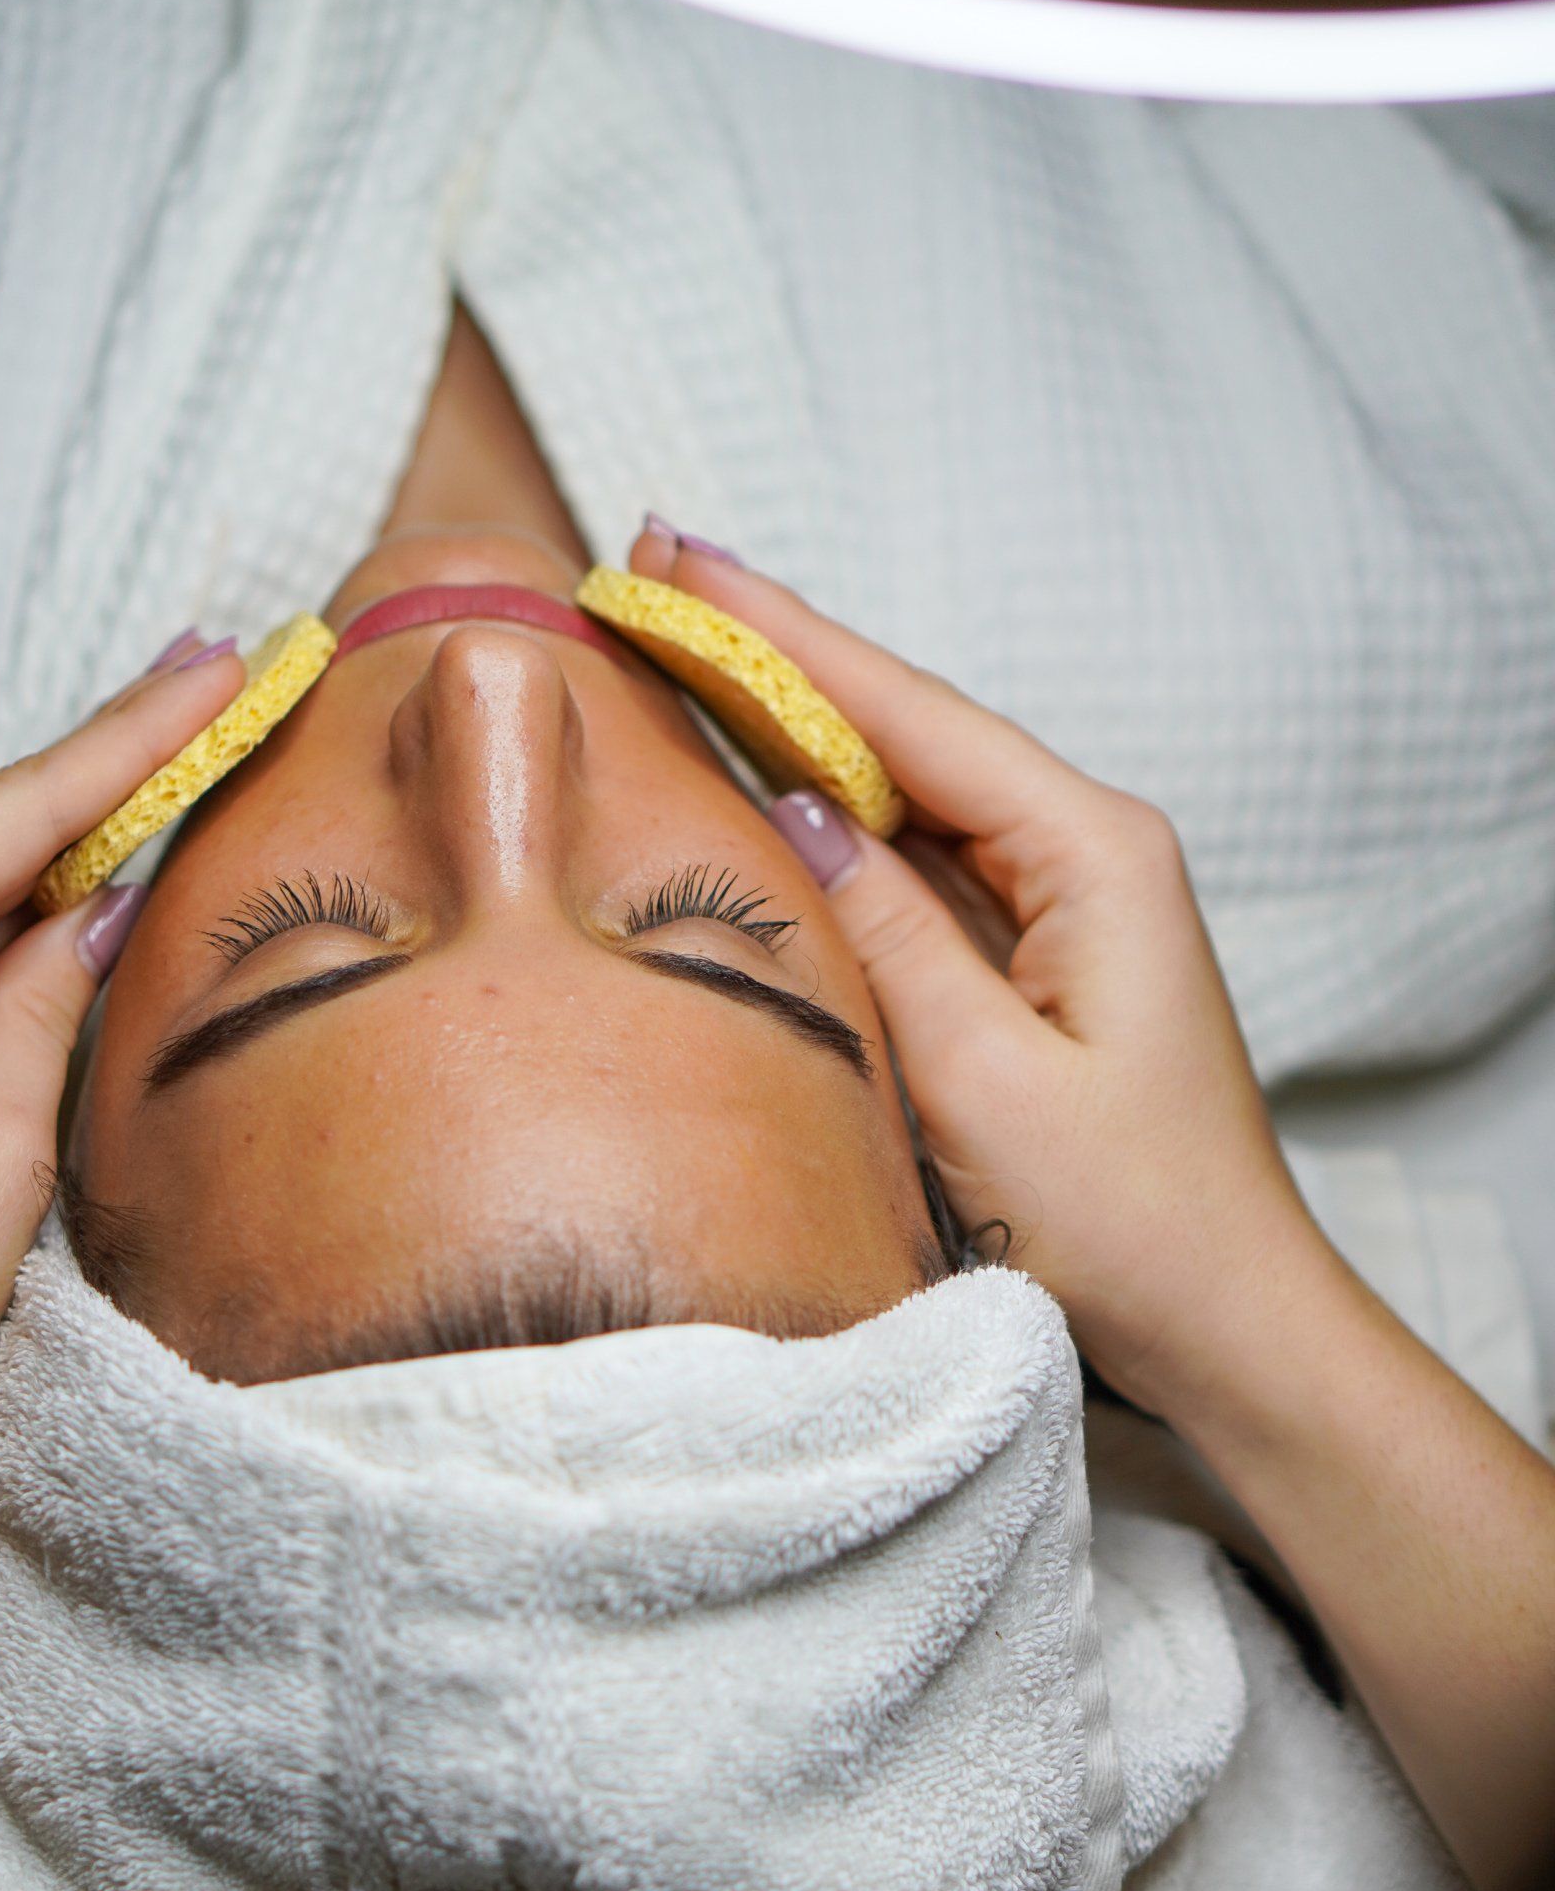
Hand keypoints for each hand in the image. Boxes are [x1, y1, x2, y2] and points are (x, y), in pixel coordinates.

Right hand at [630, 529, 1324, 1412]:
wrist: (1230, 1327)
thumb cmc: (1128, 1221)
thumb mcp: (980, 1080)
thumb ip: (884, 930)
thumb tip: (792, 807)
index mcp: (1092, 852)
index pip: (907, 715)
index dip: (784, 636)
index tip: (683, 563)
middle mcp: (1084, 848)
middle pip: (904, 727)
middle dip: (779, 651)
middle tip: (661, 570)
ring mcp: (1061, 896)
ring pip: (906, 784)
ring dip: (797, 719)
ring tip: (689, 644)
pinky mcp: (1034, 949)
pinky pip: (917, 856)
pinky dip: (833, 809)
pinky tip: (766, 772)